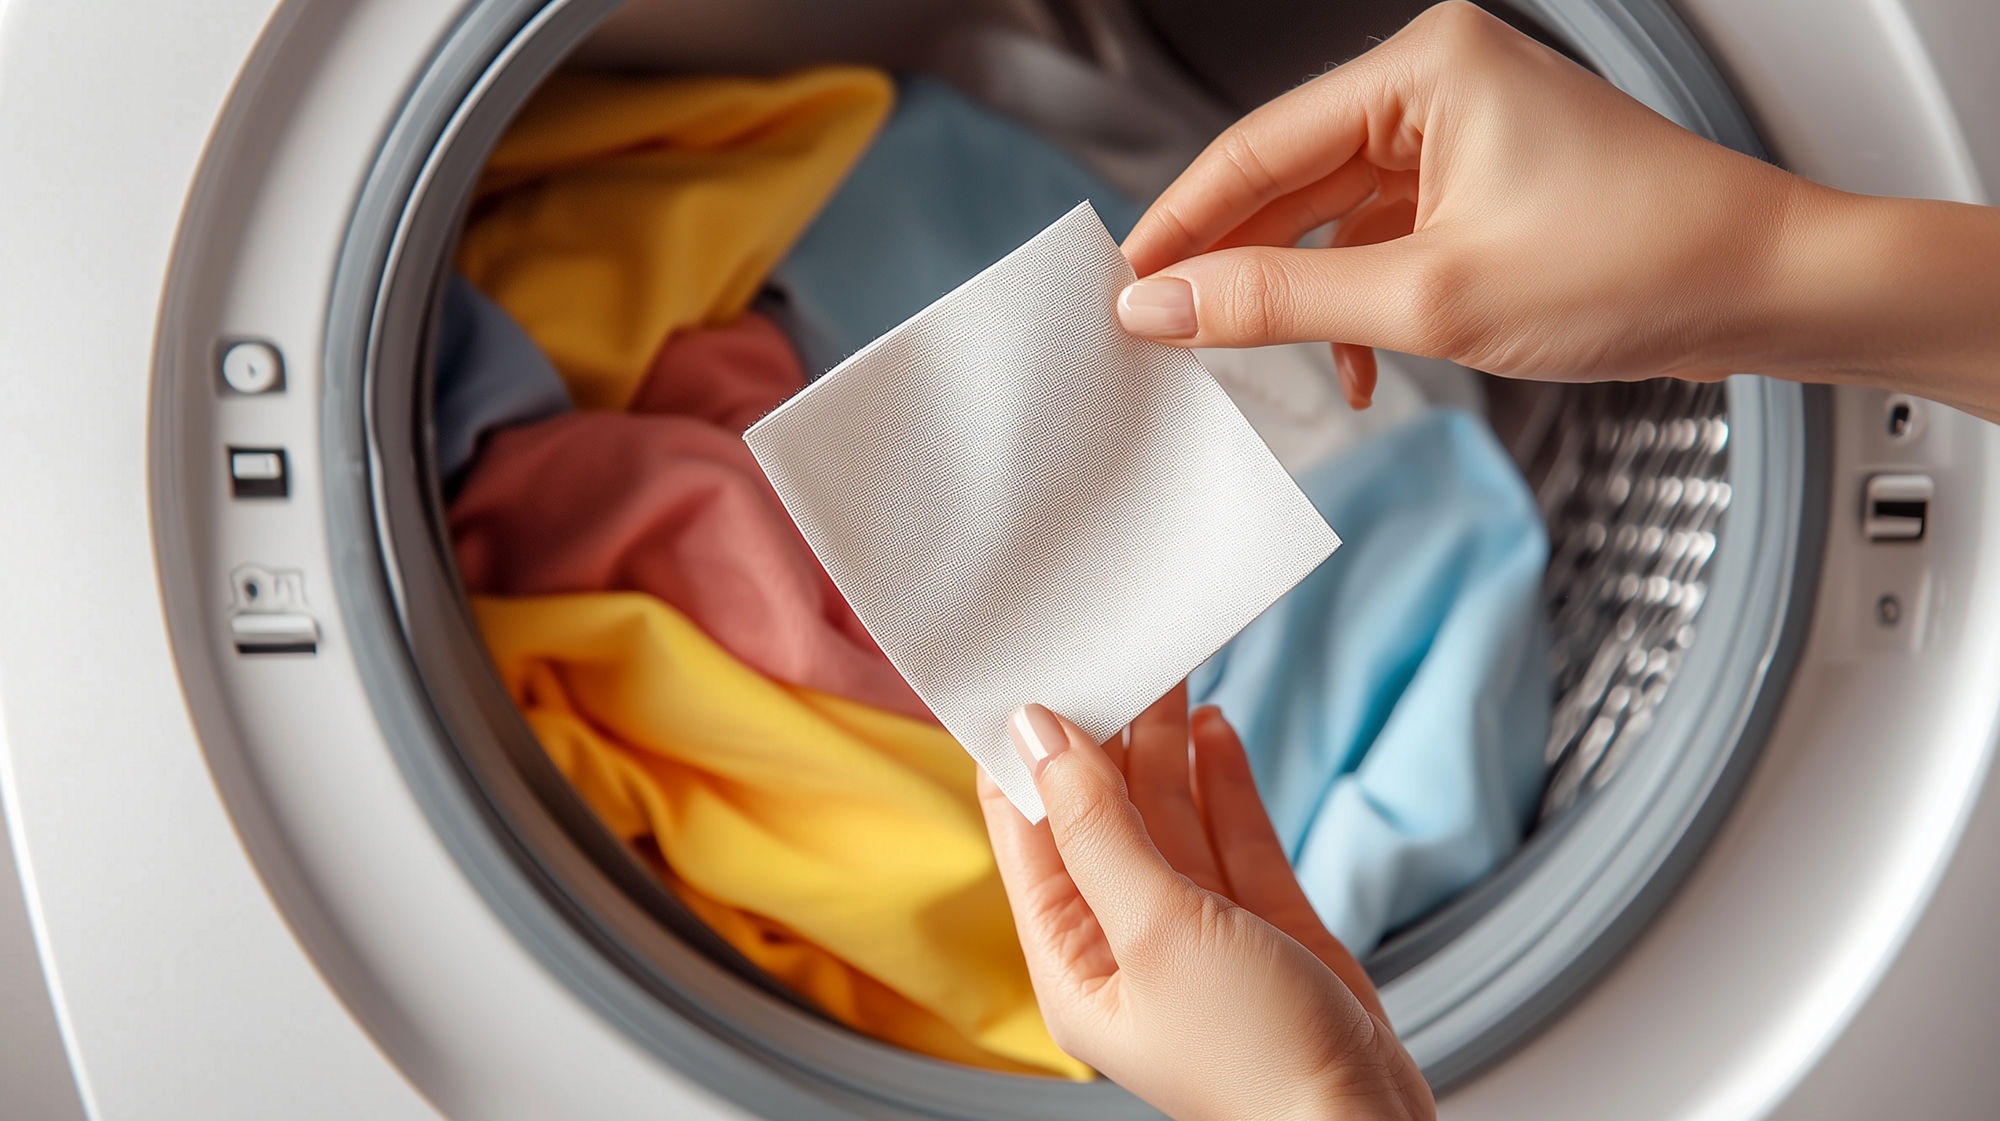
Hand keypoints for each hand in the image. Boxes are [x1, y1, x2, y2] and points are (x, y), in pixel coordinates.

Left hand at [978, 686, 1432, 1120]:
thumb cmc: (1253, 1056)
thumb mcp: (1158, 927)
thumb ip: (1097, 826)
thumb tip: (1039, 735)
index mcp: (1072, 963)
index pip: (1028, 836)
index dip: (1027, 755)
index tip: (1033, 673)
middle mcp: (1126, 947)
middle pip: (1102, 817)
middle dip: (1109, 736)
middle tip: (1120, 652)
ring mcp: (1197, 937)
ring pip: (1168, 820)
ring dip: (1166, 747)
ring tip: (1170, 671)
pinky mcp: (1262, 930)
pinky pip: (1230, 839)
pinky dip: (1223, 782)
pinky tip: (1214, 728)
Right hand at [1115, 1, 1999, 422]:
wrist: (1769, 292)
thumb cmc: (1639, 263)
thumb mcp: (1430, 298)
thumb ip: (1280, 301)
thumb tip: (1165, 306)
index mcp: (1423, 69)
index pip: (1256, 146)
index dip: (1178, 223)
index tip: (1121, 289)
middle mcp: (1437, 85)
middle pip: (1287, 177)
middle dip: (1230, 262)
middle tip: (1163, 333)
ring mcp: (1461, 136)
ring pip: (1331, 215)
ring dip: (1296, 293)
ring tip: (1248, 358)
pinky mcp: (1482, 187)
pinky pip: (1382, 238)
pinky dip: (1356, 301)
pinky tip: (1352, 363)